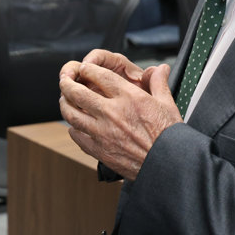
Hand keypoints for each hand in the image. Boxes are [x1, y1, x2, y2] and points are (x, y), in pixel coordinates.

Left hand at [59, 58, 180, 180]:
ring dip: (65, 104)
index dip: (87, 69)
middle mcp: (112, 113)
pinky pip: (77, 136)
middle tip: (65, 80)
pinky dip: (73, 128)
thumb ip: (158, 83)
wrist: (167, 166)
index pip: (99, 75)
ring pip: (71, 114)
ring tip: (64, 100)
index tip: (84, 68)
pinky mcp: (99, 150)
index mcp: (128, 98)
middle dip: (67, 83)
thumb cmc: (169, 137)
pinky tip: (75, 125)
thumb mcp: (167, 104)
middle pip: (77, 92)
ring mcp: (102, 132)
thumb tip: (159, 68)